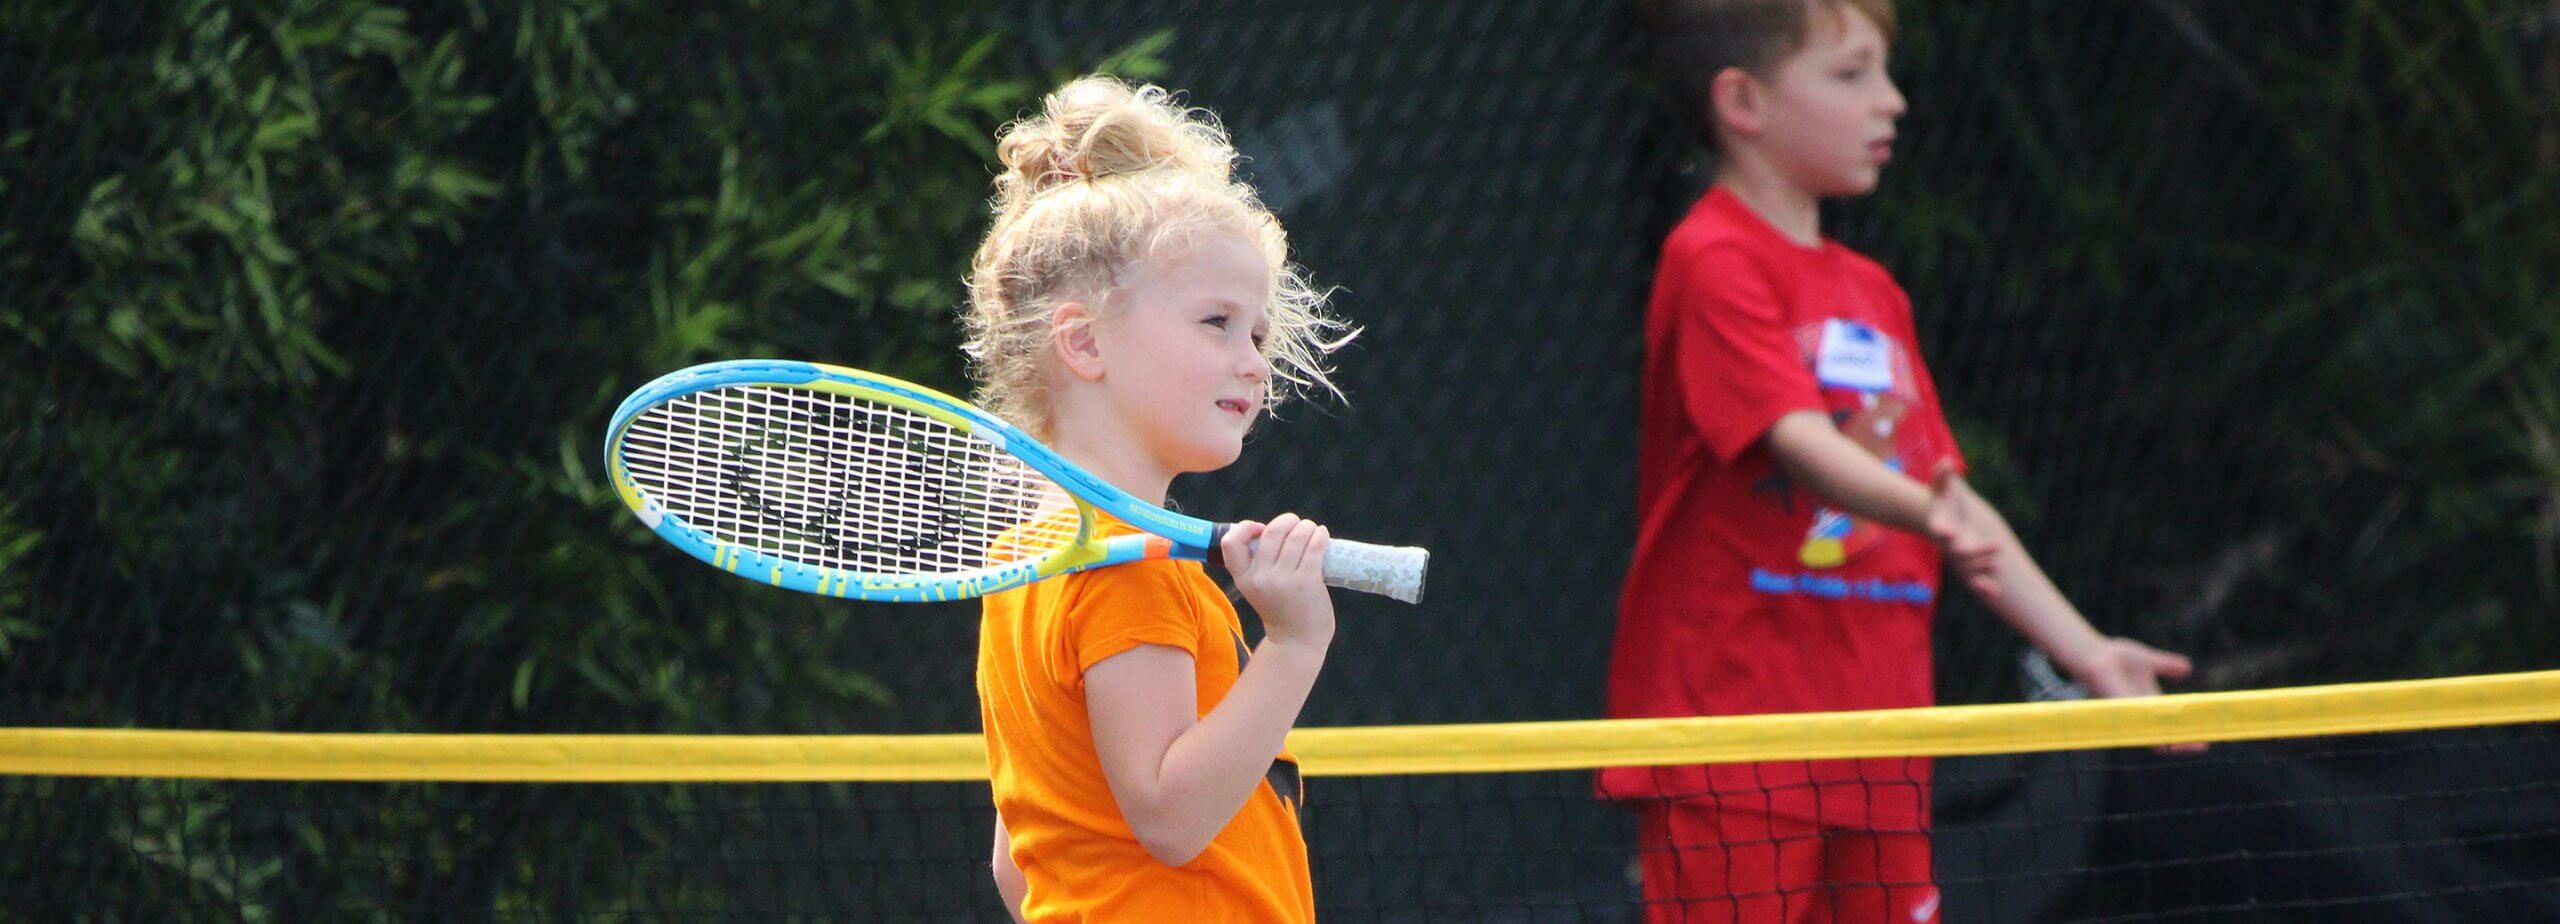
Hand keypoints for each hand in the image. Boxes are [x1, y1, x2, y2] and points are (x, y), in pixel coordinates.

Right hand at [1221, 513, 1335, 648]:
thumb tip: (1277, 529)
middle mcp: (1260, 578)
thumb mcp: (1258, 588)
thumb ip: (1259, 562)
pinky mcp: (1306, 582)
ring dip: (1307, 526)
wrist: (1297, 642)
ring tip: (1312, 531)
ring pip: (1296, 535)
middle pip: (1272, 531)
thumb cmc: (1281, 609)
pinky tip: (1321, 536)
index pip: (1230, 542)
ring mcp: (1283, 580)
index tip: (1261, 529)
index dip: (1245, 527)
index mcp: (1243, 578)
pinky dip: (1320, 535)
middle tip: (1296, 525)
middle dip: (1288, 520)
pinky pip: (1314, 546)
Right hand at [1925, 464, 2004, 600]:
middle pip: (1958, 550)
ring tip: (1998, 570)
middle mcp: (1947, 543)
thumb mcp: (1944, 487)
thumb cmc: (1946, 501)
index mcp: (1940, 525)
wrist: (1946, 520)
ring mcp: (1957, 556)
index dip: (1944, 530)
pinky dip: (1983, 585)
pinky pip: (1974, 578)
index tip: (1948, 533)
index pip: (1941, 528)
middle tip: (1995, 549)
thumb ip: (1942, 476)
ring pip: (1968, 567)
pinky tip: (1994, 592)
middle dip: (1974, 552)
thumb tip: (1946, 461)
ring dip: (1981, 570)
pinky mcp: (1967, 566)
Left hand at [2061, 636, 2207, 754]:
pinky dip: (2151, 728)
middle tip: (2204, 745)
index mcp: (2150, 703)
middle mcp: (2140, 712)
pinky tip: (2166, 736)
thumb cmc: (2116, 656)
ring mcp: (2130, 713)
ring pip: (2152, 735)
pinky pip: (2138, 723)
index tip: (2208, 736)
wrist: (2094, 652)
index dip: (2188, 731)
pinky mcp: (2121, 709)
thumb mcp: (2148, 661)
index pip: (2172, 724)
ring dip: (2171, 740)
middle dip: (2184, 742)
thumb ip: (2167, 665)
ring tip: (2189, 745)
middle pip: (2165, 735)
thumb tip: (2188, 668)